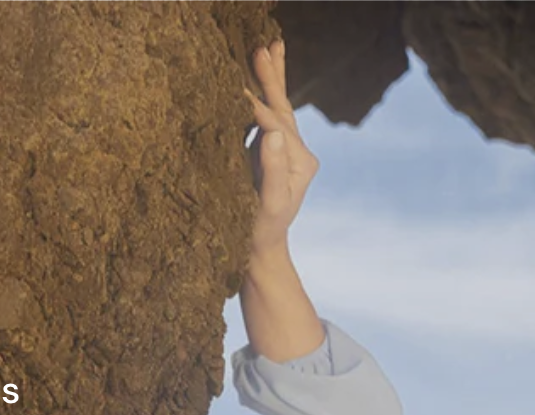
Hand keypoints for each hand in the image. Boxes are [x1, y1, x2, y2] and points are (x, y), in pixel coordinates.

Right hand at [243, 40, 318, 252]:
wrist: (260, 250)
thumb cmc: (260, 230)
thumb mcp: (268, 203)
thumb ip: (272, 168)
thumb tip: (272, 132)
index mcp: (300, 161)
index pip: (275, 124)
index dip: (254, 105)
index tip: (233, 86)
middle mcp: (298, 153)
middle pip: (283, 107)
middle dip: (273, 76)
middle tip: (268, 45)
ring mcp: (286, 153)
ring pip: (277, 110)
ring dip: (270, 80)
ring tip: (265, 50)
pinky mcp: (272, 155)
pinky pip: (266, 121)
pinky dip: (261, 98)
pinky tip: (254, 82)